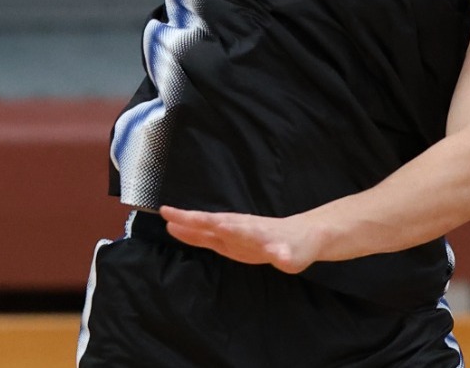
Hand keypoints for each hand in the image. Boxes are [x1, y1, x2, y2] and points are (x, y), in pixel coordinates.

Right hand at [159, 206, 323, 273]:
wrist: (303, 237)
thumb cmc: (299, 246)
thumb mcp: (295, 256)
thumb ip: (285, 256)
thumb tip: (283, 257)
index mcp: (253, 232)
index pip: (230, 227)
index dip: (213, 224)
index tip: (198, 220)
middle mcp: (240, 228)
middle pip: (212, 222)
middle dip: (191, 218)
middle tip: (167, 212)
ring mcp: (234, 233)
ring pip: (207, 226)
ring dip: (187, 223)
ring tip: (165, 218)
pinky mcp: (230, 240)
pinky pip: (207, 235)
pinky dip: (191, 232)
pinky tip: (177, 230)